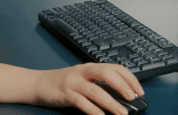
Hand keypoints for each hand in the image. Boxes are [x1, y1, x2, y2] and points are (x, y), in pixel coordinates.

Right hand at [28, 63, 143, 114]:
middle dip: (122, 86)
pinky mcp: (65, 94)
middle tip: (132, 98)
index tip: (139, 91)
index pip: (116, 68)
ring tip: (122, 113)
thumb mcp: (83, 78)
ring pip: (96, 90)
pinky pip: (82, 103)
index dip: (130, 78)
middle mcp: (83, 72)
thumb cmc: (62, 83)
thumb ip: (100, 83)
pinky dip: (93, 111)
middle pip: (107, 73)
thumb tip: (122, 94)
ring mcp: (73, 82)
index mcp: (91, 67)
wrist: (37, 84)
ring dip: (111, 103)